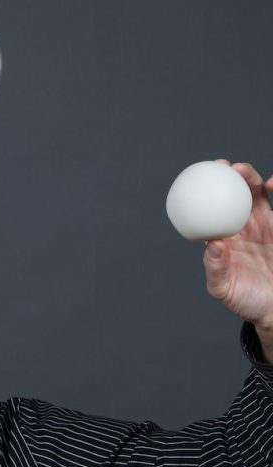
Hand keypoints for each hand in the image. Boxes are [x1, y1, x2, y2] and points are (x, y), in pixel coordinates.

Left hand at [204, 161, 272, 329]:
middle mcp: (242, 228)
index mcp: (223, 238)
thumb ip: (216, 269)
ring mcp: (264, 226)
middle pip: (236, 194)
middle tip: (226, 166)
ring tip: (248, 174)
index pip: (211, 210)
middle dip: (231, 176)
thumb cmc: (244, 300)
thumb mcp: (223, 288)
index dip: (206, 192)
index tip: (201, 177)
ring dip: (254, 180)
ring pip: (257, 196)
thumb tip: (212, 245)